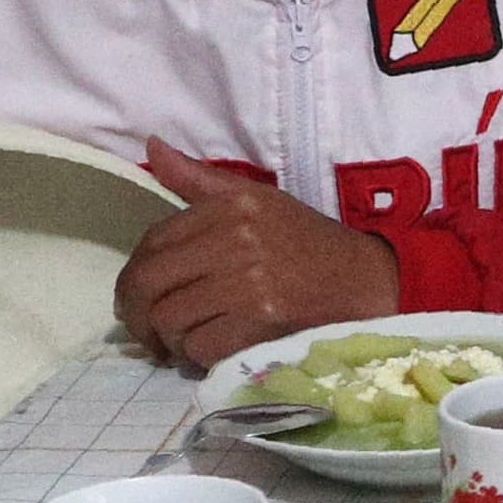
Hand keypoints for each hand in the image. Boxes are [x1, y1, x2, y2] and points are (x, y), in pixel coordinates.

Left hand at [119, 140, 402, 366]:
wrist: (367, 280)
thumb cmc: (308, 243)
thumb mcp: (258, 200)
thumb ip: (199, 180)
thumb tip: (151, 147)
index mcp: (230, 206)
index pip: (151, 242)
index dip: (134, 276)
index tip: (140, 298)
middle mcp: (235, 238)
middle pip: (147, 282)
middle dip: (136, 314)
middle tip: (147, 331)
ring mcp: (248, 281)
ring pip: (169, 319)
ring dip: (170, 340)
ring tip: (186, 341)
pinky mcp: (262, 320)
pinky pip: (200, 347)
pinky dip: (200, 356)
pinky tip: (214, 350)